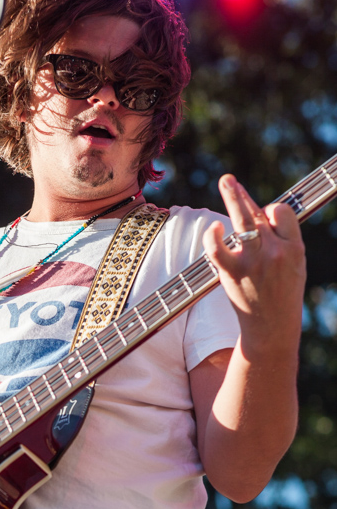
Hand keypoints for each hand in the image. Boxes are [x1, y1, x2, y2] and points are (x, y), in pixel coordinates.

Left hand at [203, 174, 306, 360]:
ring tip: (226, 182)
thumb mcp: (295, 266)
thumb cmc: (282, 295)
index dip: (270, 211)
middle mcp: (275, 252)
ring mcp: (253, 261)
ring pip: (242, 221)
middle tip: (227, 179)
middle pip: (259, 213)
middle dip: (242, 194)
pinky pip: (218, 248)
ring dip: (232, 197)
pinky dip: (214, 235)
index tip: (263, 217)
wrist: (272, 329)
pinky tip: (214, 228)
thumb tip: (259, 211)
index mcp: (295, 249)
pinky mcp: (233, 273)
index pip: (281, 213)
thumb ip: (281, 240)